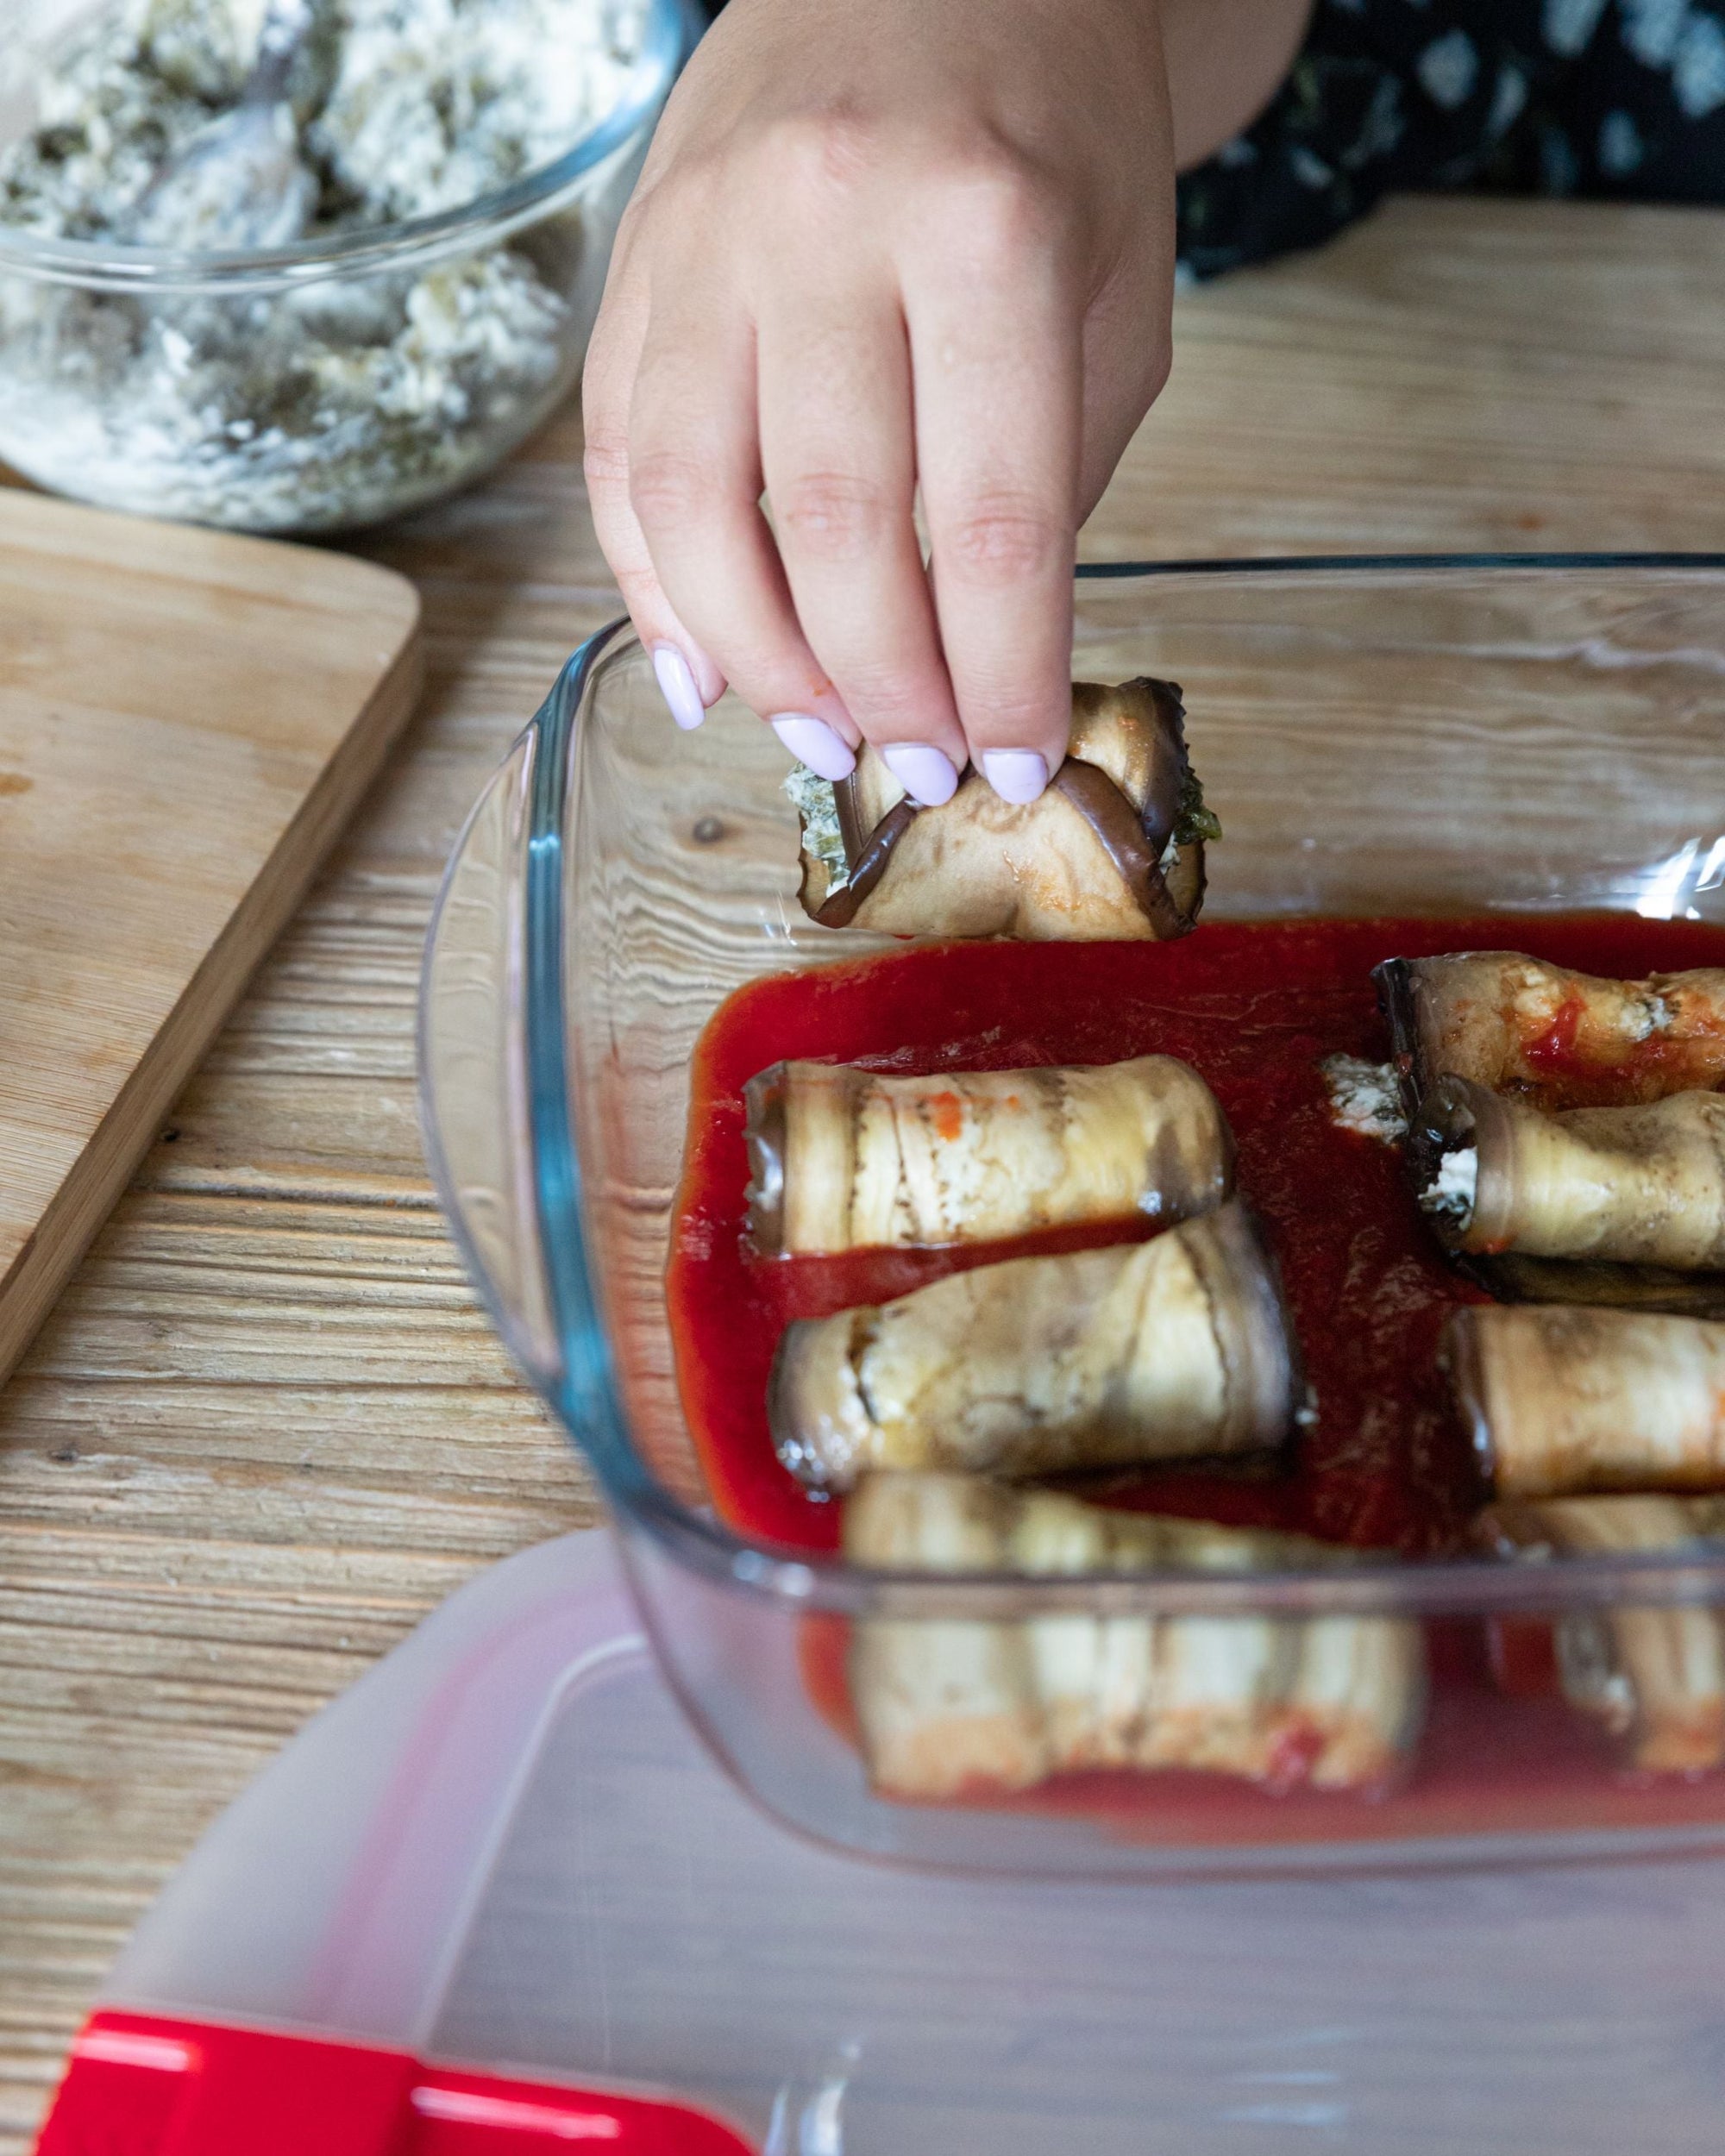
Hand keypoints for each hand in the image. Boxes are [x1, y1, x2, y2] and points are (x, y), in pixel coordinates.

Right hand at [582, 0, 1177, 803]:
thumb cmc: (1048, 138)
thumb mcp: (1112, 303)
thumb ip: (1047, 480)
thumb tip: (969, 668)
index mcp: (986, 229)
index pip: (993, 521)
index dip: (1003, 677)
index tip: (1013, 765)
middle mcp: (824, 222)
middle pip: (831, 530)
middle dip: (882, 687)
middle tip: (921, 765)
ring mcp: (705, 234)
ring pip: (691, 505)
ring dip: (757, 659)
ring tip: (818, 733)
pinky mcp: (635, 256)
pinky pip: (615, 454)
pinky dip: (650, 585)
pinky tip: (704, 669)